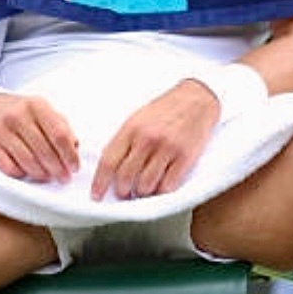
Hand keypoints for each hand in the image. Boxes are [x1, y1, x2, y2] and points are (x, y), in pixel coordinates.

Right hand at [0, 92, 79, 183]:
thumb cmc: (20, 113)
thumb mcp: (41, 110)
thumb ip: (61, 126)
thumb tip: (75, 148)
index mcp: (36, 105)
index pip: (59, 134)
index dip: (70, 155)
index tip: (75, 168)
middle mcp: (18, 115)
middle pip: (44, 151)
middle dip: (58, 169)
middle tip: (64, 178)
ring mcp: (0, 129)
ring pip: (27, 161)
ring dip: (41, 174)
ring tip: (47, 176)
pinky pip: (9, 167)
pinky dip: (22, 173)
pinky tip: (27, 172)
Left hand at [90, 79, 218, 200]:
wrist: (196, 99)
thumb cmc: (165, 109)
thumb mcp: (137, 119)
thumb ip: (122, 141)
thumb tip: (109, 167)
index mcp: (131, 128)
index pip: (109, 161)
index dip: (100, 182)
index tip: (96, 195)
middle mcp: (147, 139)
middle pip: (125, 177)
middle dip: (122, 191)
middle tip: (124, 193)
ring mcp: (167, 148)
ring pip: (146, 185)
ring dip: (142, 193)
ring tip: (143, 189)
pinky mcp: (185, 157)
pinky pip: (168, 186)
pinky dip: (161, 191)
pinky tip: (159, 186)